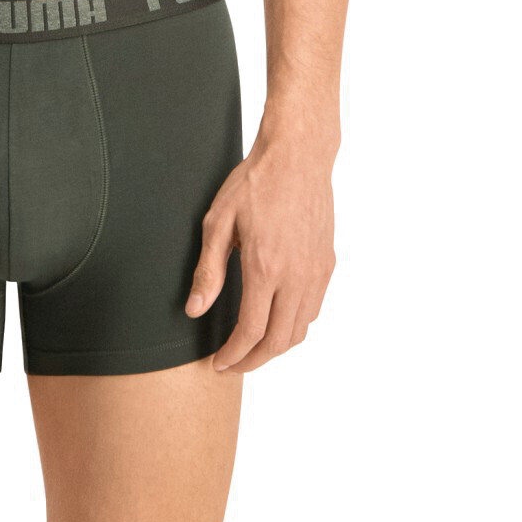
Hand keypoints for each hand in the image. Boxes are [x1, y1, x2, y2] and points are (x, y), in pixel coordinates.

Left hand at [185, 121, 337, 372]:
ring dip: (275, 347)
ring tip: (252, 347)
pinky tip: (276, 320)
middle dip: (253, 361)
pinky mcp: (326, 264)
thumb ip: (208, 270)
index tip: (217, 363)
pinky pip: (313, 310)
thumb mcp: (218, 222)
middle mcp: (296, 276)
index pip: (251, 332)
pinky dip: (294, 326)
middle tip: (232, 364)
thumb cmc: (254, 183)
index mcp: (265, 268)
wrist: (297, 156)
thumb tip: (195, 310)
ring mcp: (316, 272)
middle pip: (278, 341)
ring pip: (300, 330)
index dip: (233, 355)